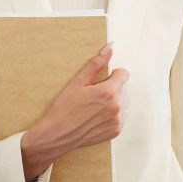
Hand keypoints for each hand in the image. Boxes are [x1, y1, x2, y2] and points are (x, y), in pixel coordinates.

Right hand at [20, 43, 128, 180]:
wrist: (58, 134)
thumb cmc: (64, 107)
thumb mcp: (78, 82)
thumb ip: (96, 64)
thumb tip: (110, 47)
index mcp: (108, 92)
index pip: (124, 74)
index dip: (112, 74)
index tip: (101, 80)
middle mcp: (116, 107)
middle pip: (124, 87)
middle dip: (112, 87)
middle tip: (93, 94)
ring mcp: (117, 120)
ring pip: (124, 101)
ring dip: (114, 100)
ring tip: (95, 106)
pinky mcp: (116, 131)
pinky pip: (122, 115)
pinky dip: (113, 113)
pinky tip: (97, 115)